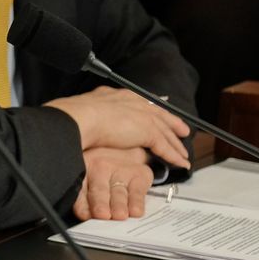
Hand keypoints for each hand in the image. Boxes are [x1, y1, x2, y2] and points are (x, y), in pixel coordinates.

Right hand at [45, 86, 189, 168]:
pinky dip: (174, 156)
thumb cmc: (75, 116)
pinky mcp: (147, 130)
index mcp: (117, 96)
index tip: (159, 108)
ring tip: (183, 153)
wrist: (79, 119)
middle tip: (183, 130)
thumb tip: (87, 122)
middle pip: (158, 114)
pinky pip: (164, 146)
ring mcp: (142, 116)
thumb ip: (93, 115)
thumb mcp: (85, 110)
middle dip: (172, 123)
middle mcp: (133, 102)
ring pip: (165, 131)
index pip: (140, 101)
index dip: (152, 107)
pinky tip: (180, 163)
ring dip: (175, 144)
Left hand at [74, 151, 154, 220]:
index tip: (84, 215)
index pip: (80, 190)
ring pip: (118, 192)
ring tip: (119, 215)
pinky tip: (135, 212)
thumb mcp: (89, 182)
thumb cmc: (103, 176)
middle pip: (99, 189)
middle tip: (102, 214)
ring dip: (119, 205)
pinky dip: (136, 203)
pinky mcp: (140, 174)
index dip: (82, 203)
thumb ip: (84, 201)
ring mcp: (122, 170)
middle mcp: (101, 168)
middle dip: (100, 203)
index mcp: (84, 170)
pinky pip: (137, 191)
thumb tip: (86, 217)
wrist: (128, 153)